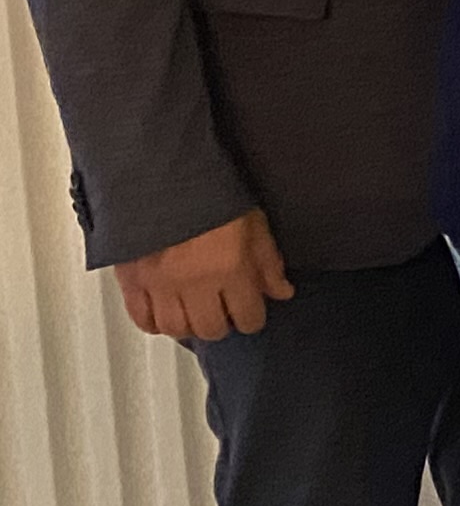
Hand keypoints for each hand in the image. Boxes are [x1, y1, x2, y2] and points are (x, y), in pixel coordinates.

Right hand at [113, 210, 293, 342]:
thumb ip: (268, 262)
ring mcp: (160, 285)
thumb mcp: (253, 222)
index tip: (250, 312)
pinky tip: (165, 315)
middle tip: (222, 313)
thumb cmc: (211, 194)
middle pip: (210, 329)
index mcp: (230, 269)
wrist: (159, 175)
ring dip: (189, 326)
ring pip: (176, 328)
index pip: (248, 317)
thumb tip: (282, 293)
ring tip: (195, 314)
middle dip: (222, 324)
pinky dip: (155, 323)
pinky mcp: (131, 280)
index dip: (252, 318)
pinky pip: (142, 318)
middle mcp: (195, 284)